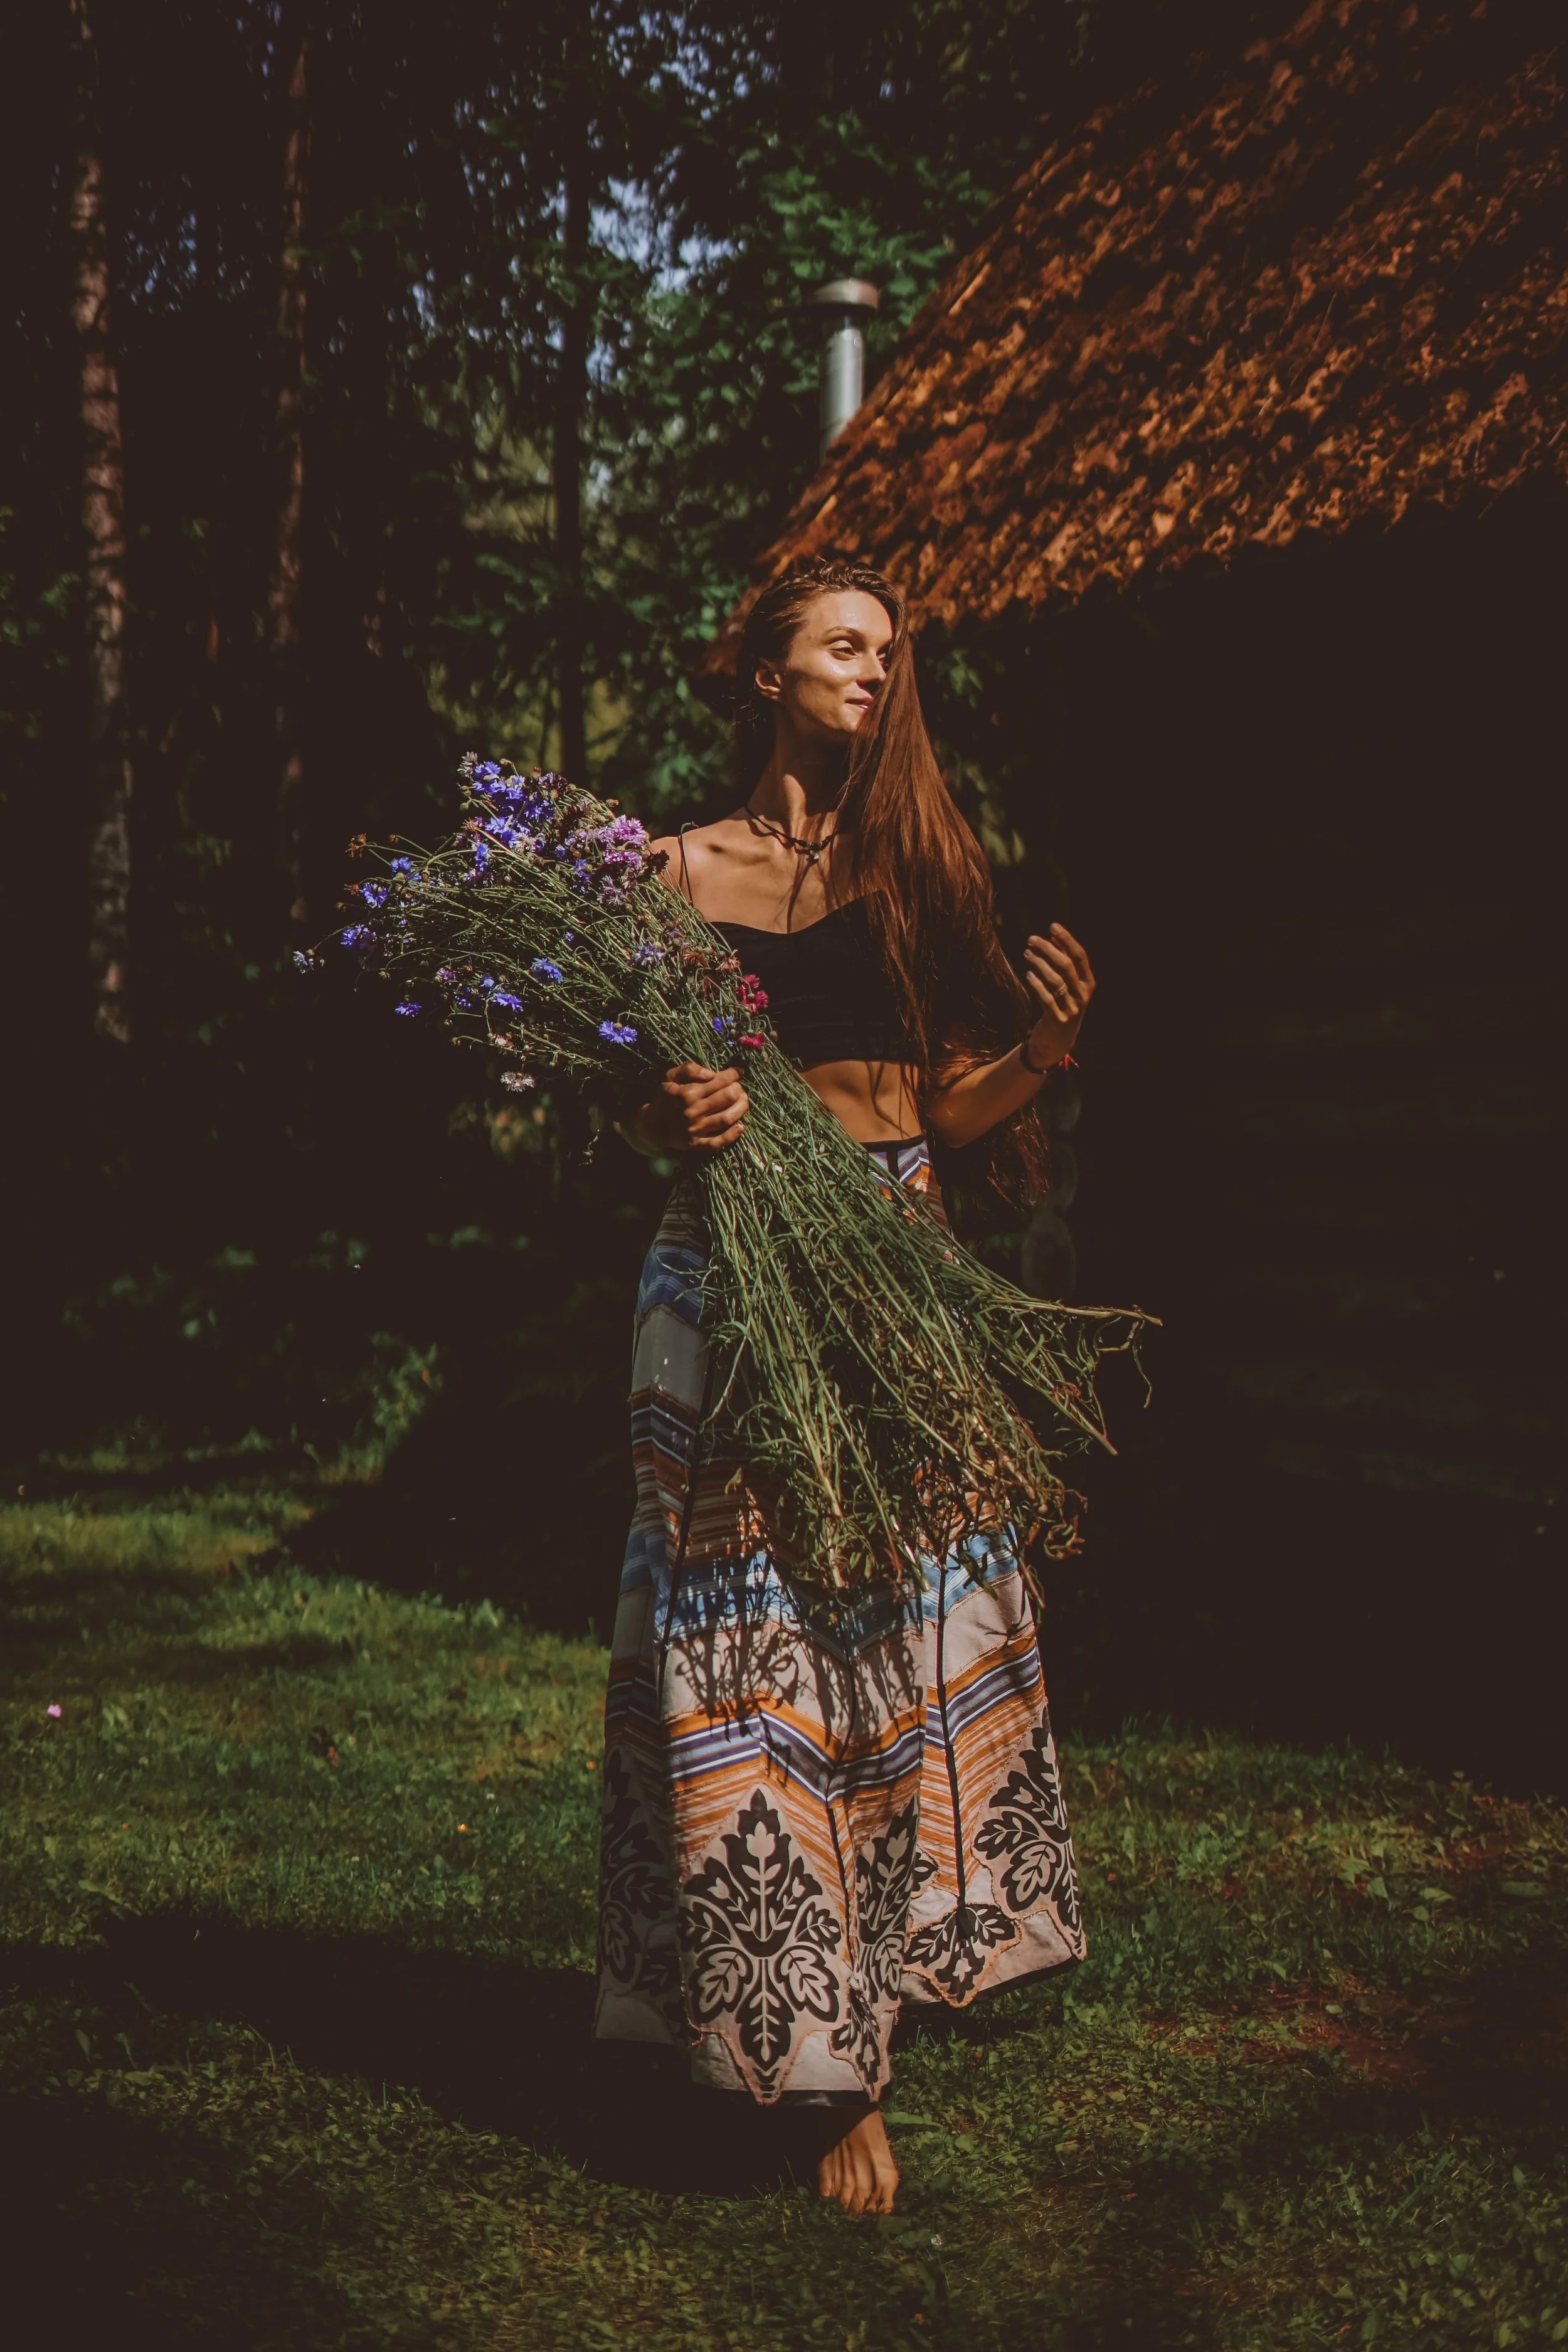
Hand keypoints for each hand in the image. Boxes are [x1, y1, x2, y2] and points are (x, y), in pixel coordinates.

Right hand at [628, 1060, 748, 1155]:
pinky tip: (740, 1126)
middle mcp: (694, 1110)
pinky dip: (733, 1135)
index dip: (734, 1074)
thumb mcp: (670, 1077)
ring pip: (727, 1118)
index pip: (720, 1081)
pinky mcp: (697, 1144)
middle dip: (739, 1089)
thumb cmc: (664, 1098)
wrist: (651, 1126)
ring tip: (743, 1101)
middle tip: (739, 1087)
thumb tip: (711, 1073)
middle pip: (728, 1097)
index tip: (739, 1072)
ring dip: (741, 1108)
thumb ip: (689, 1069)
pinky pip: (719, 1142)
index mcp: (688, 1092)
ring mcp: (696, 1129)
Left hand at [1022, 924, 1094, 1069]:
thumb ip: (1065, 963)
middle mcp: (1083, 994)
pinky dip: (1037, 985)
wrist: (1058, 1040)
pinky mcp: (1058, 1019)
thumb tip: (1054, 938)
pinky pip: (1046, 998)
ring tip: (1027, 953)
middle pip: (1066, 965)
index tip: (1053, 926)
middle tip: (1032, 940)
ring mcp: (1072, 1007)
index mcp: (1088, 983)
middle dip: (1048, 949)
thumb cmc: (1062, 1005)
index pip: (1080, 956)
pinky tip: (1028, 975)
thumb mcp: (1069, 985)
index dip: (1067, 939)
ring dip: (1039, 964)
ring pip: (1055, 980)